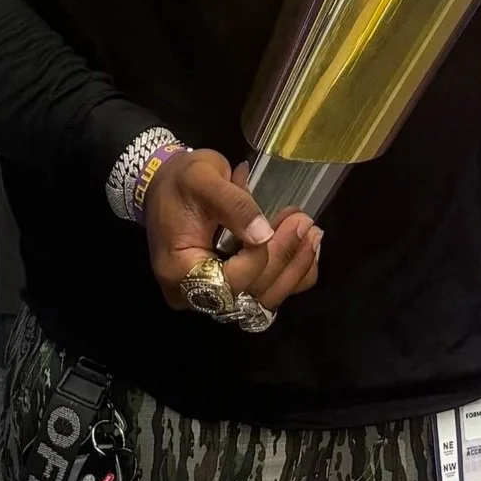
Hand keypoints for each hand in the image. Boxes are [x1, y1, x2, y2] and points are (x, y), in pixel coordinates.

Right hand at [144, 147, 320, 315]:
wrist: (167, 186)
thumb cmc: (180, 181)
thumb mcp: (202, 179)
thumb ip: (234, 205)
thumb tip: (264, 233)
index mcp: (179, 273)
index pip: (229, 280)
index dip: (259, 256)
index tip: (283, 220)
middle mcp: (195, 295)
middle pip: (250, 295)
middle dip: (284, 259)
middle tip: (305, 222)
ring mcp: (215, 297)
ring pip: (264, 300)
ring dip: (294, 269)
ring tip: (313, 234)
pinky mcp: (231, 290)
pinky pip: (267, 294)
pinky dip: (292, 275)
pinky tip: (307, 250)